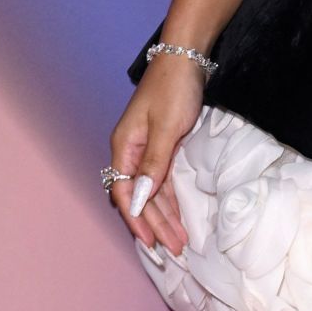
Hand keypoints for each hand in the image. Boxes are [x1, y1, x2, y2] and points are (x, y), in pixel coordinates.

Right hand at [108, 57, 204, 258]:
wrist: (186, 59)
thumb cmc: (174, 89)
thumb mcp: (166, 128)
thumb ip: (154, 165)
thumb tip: (140, 200)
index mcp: (125, 147)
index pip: (125, 194)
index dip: (137, 221)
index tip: (153, 243)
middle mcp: (131, 152)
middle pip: (139, 198)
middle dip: (155, 225)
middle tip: (175, 250)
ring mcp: (147, 150)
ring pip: (152, 193)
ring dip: (165, 217)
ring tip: (180, 242)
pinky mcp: (163, 147)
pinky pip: (163, 182)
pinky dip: (170, 201)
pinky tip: (178, 217)